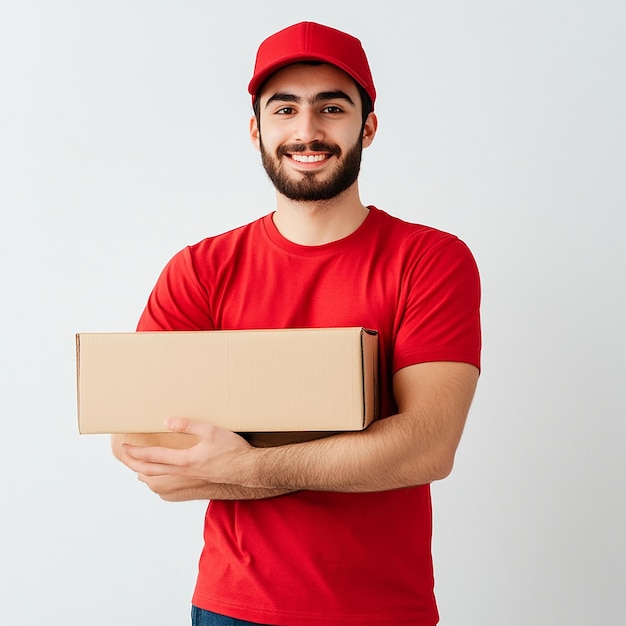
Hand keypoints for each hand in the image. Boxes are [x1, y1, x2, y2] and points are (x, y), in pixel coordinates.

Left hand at [121, 418, 252, 485]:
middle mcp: (183, 472)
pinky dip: (158, 478)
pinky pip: (169, 482)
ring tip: (137, 465)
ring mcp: (189, 478)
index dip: (136, 451)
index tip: (124, 446)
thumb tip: (167, 421)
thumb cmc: (232, 451)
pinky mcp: (196, 480)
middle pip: (150, 471)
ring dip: (144, 472)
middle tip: (124, 455)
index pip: (153, 456)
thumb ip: (188, 425)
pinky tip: (161, 475)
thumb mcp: (211, 430)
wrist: (247, 470)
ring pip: (159, 478)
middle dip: (134, 463)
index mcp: (184, 460)